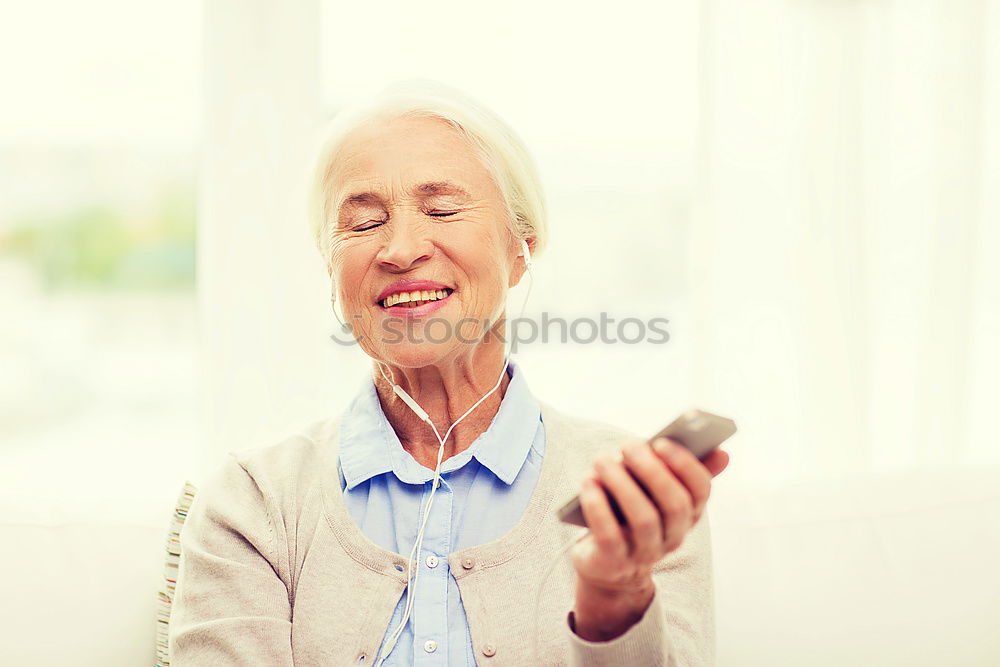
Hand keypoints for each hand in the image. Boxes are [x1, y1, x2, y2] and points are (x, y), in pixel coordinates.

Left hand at [569, 438, 729, 640]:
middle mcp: (672, 537)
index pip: (701, 491)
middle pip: (675, 504)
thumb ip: (681, 472)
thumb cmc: (630, 514)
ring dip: (621, 483)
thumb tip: (722, 453)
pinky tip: (588, 482)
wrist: (606, 566)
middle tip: (628, 445)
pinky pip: (609, 534)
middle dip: (651, 470)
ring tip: (602, 460)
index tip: (661, 442)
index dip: (684, 464)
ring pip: (644, 519)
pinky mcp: (614, 562)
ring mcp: (645, 553)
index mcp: (687, 515)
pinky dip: (597, 505)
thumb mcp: (655, 494)